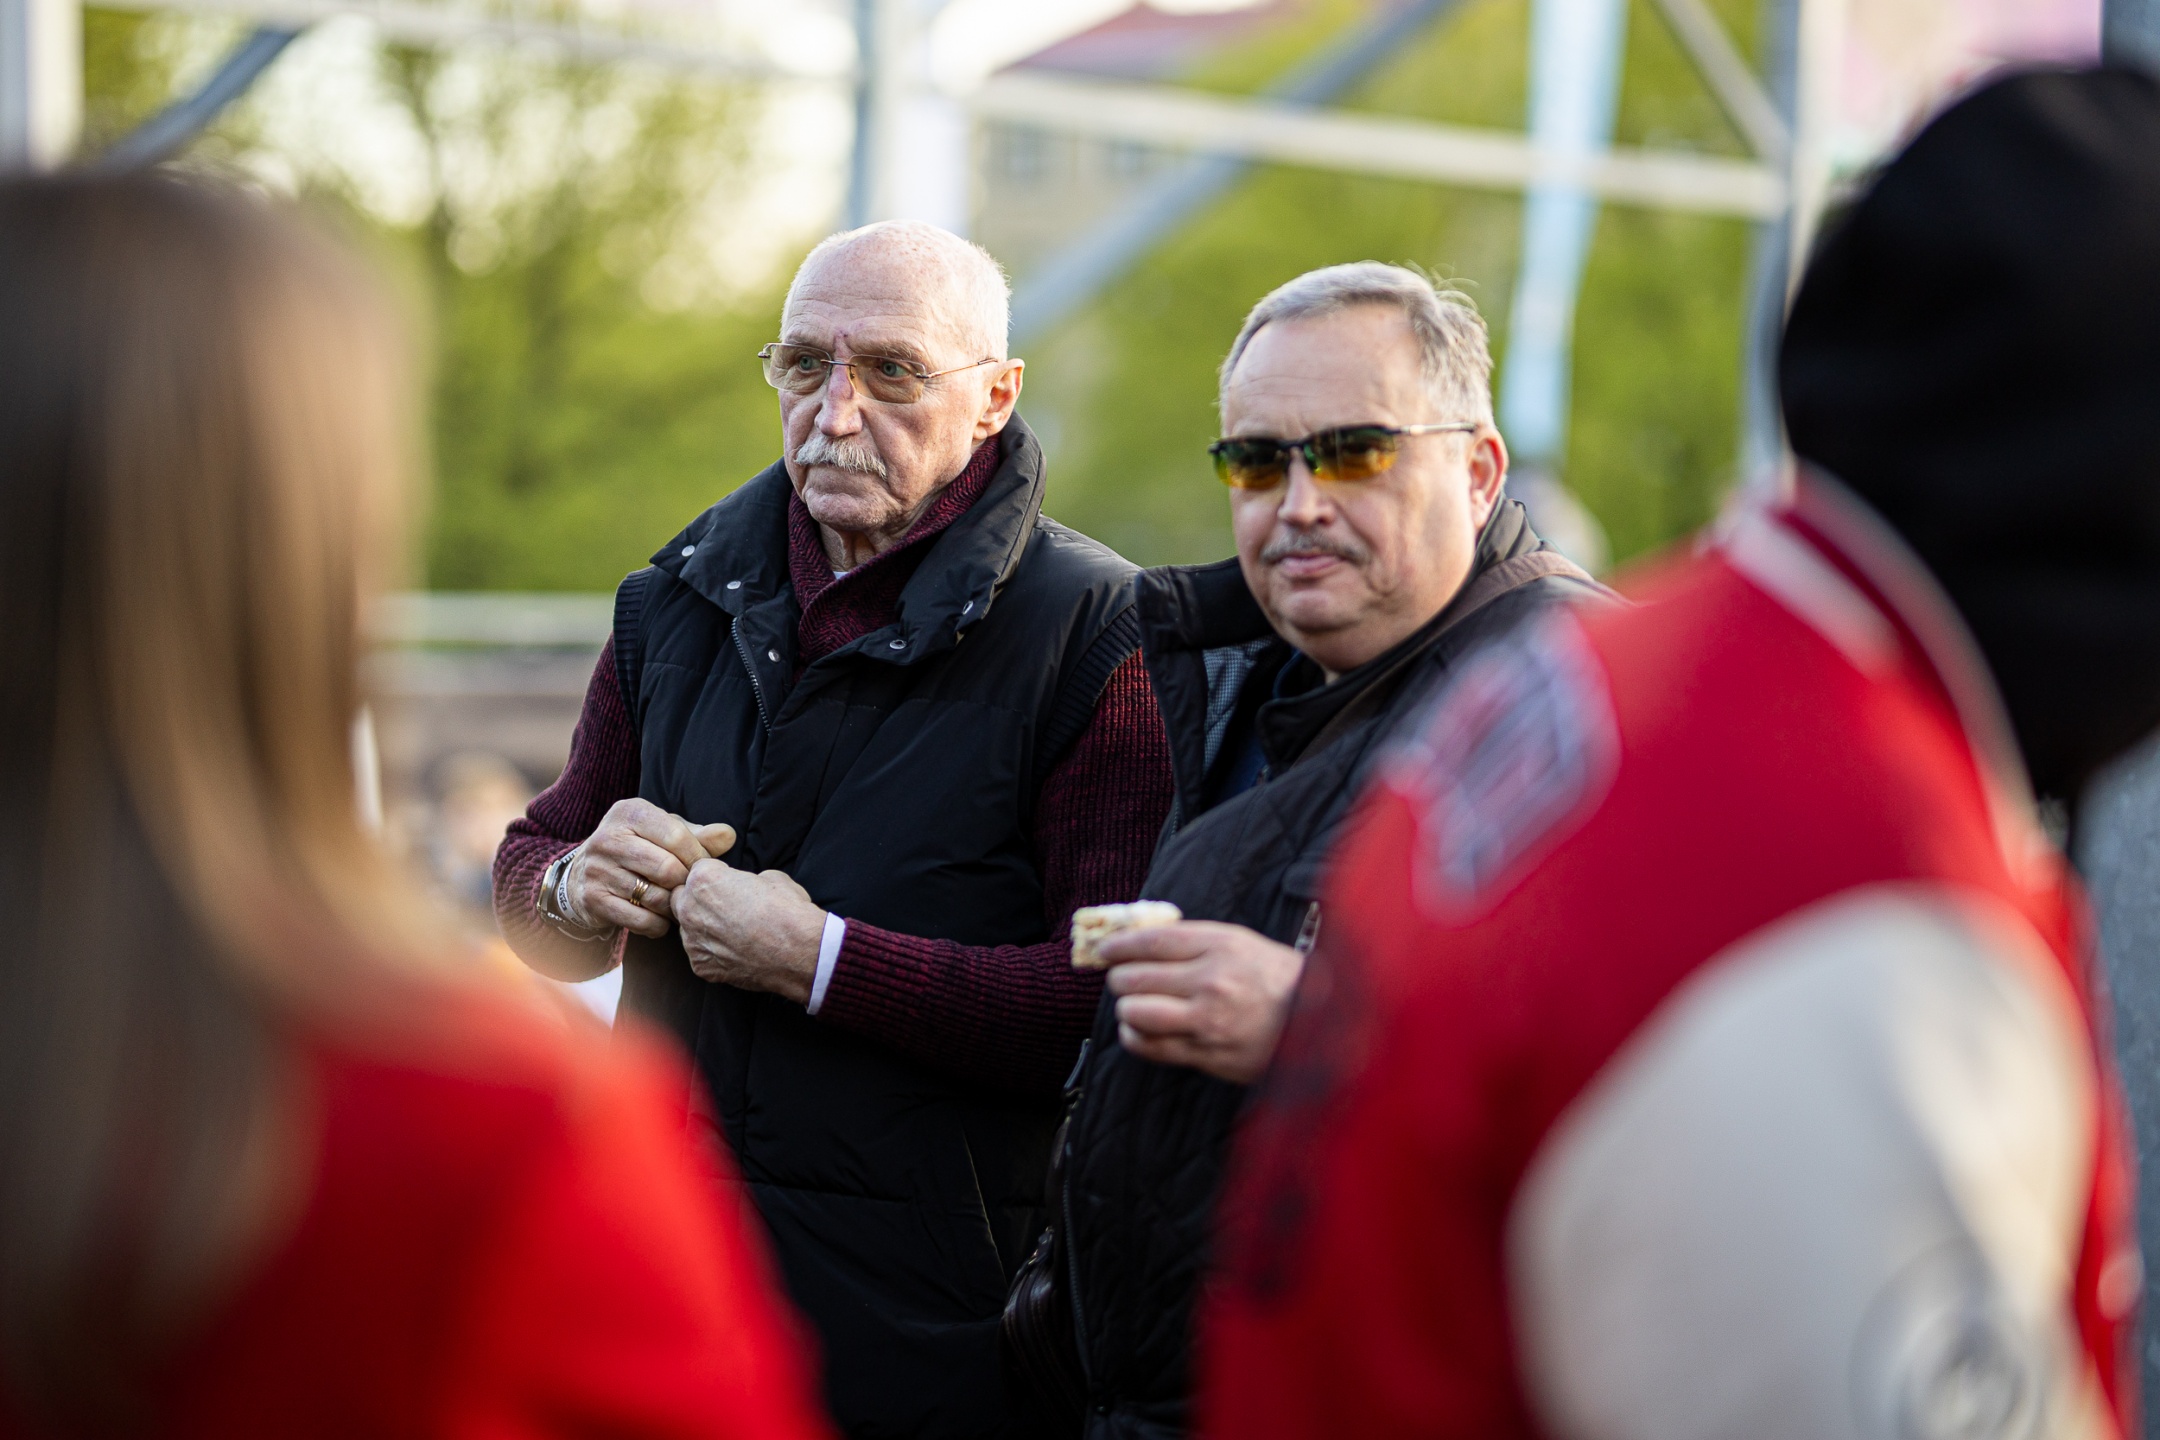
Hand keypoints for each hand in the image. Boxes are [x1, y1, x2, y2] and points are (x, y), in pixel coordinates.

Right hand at [568, 798, 734, 938]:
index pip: (676, 835)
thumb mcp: (664, 832)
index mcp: (629, 812)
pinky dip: (658, 925)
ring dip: (673, 907)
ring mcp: (597, 869)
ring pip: (654, 897)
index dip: (697, 856)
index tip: (704, 868)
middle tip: (690, 889)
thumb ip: (698, 834)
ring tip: (676, 904)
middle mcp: (608, 837)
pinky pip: (640, 920)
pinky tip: (660, 919)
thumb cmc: (639, 847)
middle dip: (685, 883)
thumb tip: (728, 836)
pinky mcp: (593, 899)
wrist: (583, 874)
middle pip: (666, 868)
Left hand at [672, 860, 823, 1004]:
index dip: (717, 875)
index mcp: (704, 880)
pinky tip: (736, 951)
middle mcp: (690, 909)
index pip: (698, 869)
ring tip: (733, 932)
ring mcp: (692, 940)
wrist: (798, 953)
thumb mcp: (771, 877)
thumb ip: (745, 879)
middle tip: (726, 906)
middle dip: (698, 899)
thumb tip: (745, 886)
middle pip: (682, 897)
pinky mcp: (700, 966)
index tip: (729, 883)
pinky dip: (713, 952)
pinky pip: (700, 953)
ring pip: (688, 928)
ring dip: (703, 926)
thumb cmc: (787, 911)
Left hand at [1101, 921, 1304, 1084]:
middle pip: (1137, 977)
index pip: (1153, 941)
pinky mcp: (1206, 1054)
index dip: (1120, 945)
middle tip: (1120, 979)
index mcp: (1221, 946)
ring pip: (1136, 1012)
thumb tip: (1146, 942)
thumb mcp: (1243, 944)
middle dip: (1118, 978)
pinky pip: (1150, 1046)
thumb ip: (1197, 942)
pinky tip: (1138, 1030)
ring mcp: (1207, 1021)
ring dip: (1126, 1008)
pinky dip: (1134, 1036)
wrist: (1318, 1025)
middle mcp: (1211, 981)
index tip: (1105, 950)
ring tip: (1132, 1006)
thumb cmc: (1280, 980)